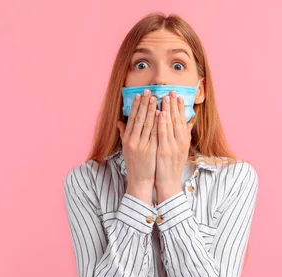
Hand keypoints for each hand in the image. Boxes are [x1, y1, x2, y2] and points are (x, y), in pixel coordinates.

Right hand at [116, 89, 159, 203]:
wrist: (139, 180)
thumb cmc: (134, 164)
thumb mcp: (126, 148)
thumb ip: (124, 134)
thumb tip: (120, 122)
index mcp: (127, 139)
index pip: (132, 119)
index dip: (136, 106)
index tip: (139, 95)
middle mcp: (133, 141)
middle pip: (139, 119)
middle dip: (144, 104)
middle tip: (149, 92)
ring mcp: (143, 145)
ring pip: (147, 124)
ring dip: (152, 110)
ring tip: (156, 98)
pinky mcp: (151, 150)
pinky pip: (155, 134)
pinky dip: (158, 123)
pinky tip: (161, 114)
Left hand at [154, 90, 193, 198]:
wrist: (168, 183)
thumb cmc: (172, 167)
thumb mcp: (181, 150)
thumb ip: (185, 135)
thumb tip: (189, 122)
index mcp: (183, 141)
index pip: (182, 120)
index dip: (180, 107)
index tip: (178, 95)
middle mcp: (180, 142)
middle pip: (177, 119)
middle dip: (174, 104)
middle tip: (171, 91)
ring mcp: (172, 146)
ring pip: (170, 124)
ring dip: (168, 110)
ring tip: (165, 97)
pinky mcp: (164, 151)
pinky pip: (162, 134)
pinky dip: (161, 123)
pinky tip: (159, 113)